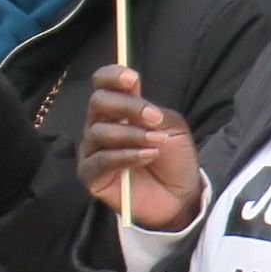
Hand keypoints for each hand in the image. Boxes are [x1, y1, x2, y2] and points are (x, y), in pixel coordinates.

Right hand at [75, 66, 204, 231]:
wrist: (179, 195)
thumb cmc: (173, 158)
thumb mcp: (171, 127)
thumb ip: (153, 111)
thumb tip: (136, 99)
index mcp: (119, 110)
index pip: (103, 84)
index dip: (112, 76)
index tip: (132, 78)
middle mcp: (100, 125)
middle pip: (97, 102)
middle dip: (127, 106)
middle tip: (154, 118)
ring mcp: (93, 150)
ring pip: (99, 131)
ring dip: (132, 134)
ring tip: (157, 143)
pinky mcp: (91, 175)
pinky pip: (100, 160)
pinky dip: (125, 156)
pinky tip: (146, 156)